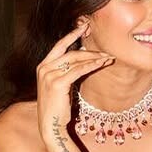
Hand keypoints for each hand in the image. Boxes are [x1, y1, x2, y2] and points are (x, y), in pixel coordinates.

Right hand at [36, 22, 114, 150]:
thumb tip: (83, 59)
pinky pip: (78, 70)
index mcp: (42, 66)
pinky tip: (102, 64)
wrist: (50, 125)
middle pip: (70, 52)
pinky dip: (91, 66)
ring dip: (94, 58)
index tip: (84, 26)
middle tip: (105, 49)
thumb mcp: (60, 85)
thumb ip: (67, 71)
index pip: (59, 46)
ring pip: (76, 60)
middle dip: (89, 50)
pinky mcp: (57, 83)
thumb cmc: (57, 107)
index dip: (72, 35)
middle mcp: (44, 68)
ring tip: (108, 58)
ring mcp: (49, 75)